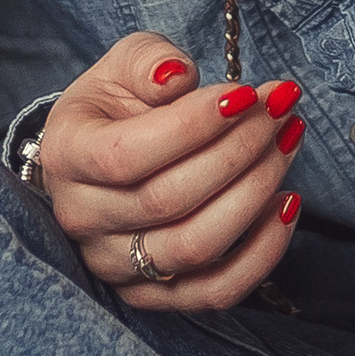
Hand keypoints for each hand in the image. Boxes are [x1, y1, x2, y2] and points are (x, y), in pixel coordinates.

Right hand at [34, 28, 304, 309]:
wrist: (99, 160)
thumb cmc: (116, 108)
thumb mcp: (121, 67)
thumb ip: (147, 61)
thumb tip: (177, 77)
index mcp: (67, 156)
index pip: (127, 155)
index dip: (192, 127)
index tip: (247, 94)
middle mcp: (82, 218)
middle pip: (169, 200)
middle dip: (239, 150)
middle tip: (280, 110)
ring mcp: (116, 265)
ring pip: (196, 246)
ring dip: (255, 193)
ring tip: (287, 144)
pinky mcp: (155, 295)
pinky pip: (217, 291)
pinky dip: (262, 253)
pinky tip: (287, 204)